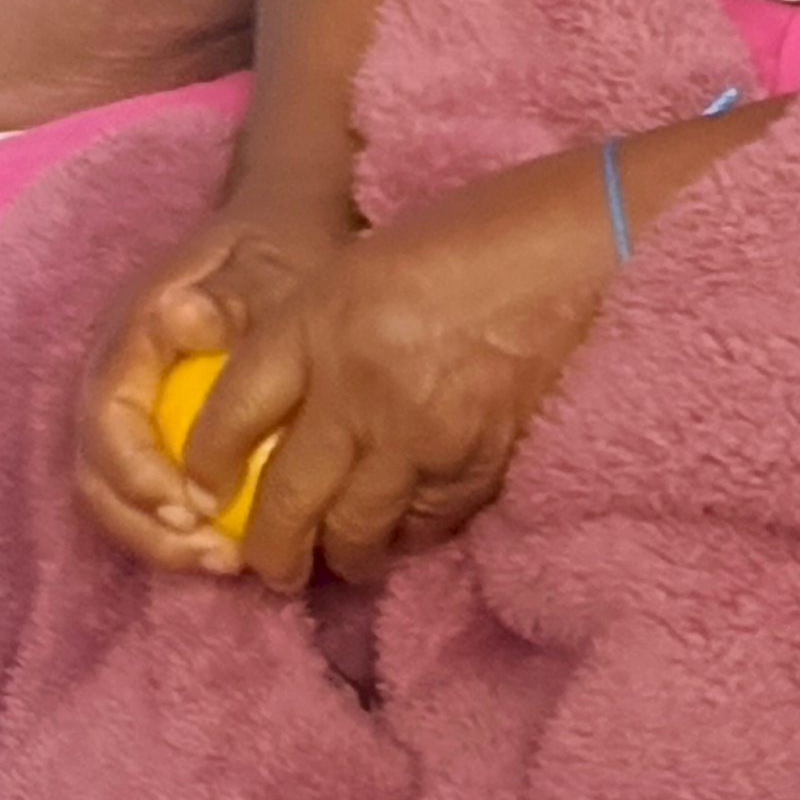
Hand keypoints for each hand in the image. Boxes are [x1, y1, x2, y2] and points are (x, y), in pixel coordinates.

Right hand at [76, 209, 338, 568]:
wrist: (276, 229)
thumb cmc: (279, 250)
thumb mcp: (266, 264)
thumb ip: (226, 296)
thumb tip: (176, 317)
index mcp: (131, 335)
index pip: (106, 418)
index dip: (136, 473)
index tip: (194, 509)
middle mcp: (113, 375)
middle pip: (96, 473)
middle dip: (148, 526)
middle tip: (219, 557)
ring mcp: (129, 406)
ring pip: (112, 493)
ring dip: (160, 538)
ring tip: (227, 562)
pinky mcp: (152, 430)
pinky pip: (143, 491)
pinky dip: (175, 528)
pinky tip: (230, 547)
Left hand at [151, 150, 629, 595]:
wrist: (596, 243)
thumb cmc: (485, 233)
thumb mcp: (371, 263)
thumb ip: (321, 332)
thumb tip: (280, 410)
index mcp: (322, 316)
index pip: (234, 412)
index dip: (207, 464)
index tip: (203, 490)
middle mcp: (361, 383)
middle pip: (287, 498)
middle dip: (269, 548)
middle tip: (267, 566)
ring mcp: (424, 433)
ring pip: (358, 530)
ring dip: (344, 554)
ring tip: (341, 561)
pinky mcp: (481, 466)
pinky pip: (428, 525)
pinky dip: (413, 535)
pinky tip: (409, 531)